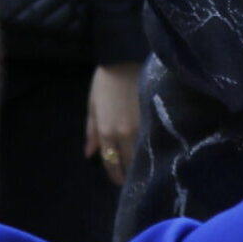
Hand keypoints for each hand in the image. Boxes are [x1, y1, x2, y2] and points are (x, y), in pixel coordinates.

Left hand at [84, 61, 142, 186]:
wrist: (125, 59)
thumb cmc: (105, 82)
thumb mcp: (93, 105)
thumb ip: (91, 131)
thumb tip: (89, 154)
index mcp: (106, 132)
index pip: (111, 163)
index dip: (115, 175)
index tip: (119, 181)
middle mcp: (123, 134)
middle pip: (128, 164)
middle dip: (129, 174)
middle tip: (131, 178)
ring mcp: (140, 127)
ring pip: (142, 157)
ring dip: (141, 165)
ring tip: (143, 169)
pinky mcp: (153, 119)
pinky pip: (152, 143)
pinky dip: (151, 151)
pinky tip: (153, 154)